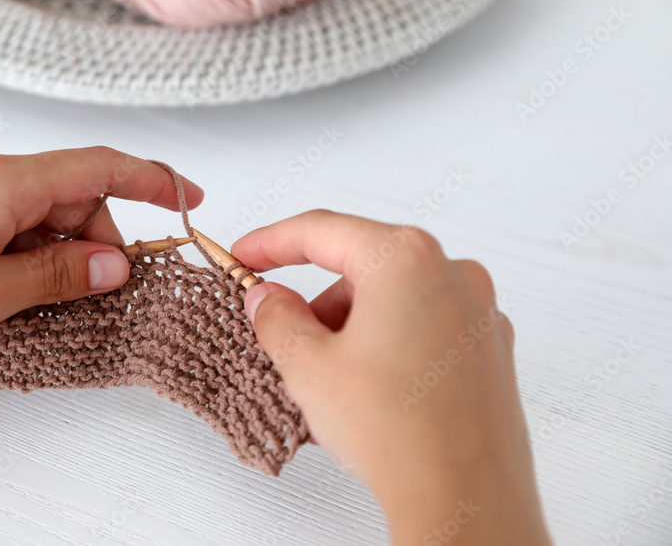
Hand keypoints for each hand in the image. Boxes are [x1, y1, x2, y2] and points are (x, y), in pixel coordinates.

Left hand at [0, 146, 201, 408]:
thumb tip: (118, 263)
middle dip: (96, 243)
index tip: (193, 202)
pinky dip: (25, 249)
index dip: (155, 180)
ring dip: (56, 253)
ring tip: (31, 304)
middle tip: (95, 299)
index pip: (101, 165)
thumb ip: (59, 276)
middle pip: (73, 194)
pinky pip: (8, 215)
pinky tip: (5, 288)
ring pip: (40, 209)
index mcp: (4, 180)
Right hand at [232, 211, 549, 545]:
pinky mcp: (488, 350)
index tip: (244, 256)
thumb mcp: (308, 365)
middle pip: (360, 266)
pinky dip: (386, 343)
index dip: (271, 242)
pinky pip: (422, 327)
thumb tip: (266, 298)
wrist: (464, 500)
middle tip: (280, 333)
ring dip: (349, 326)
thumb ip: (276, 316)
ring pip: (391, 299)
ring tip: (328, 381)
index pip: (322, 231)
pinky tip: (364, 388)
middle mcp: (452, 274)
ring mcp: (478, 312)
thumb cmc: (398, 431)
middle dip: (315, 299)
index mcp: (407, 258)